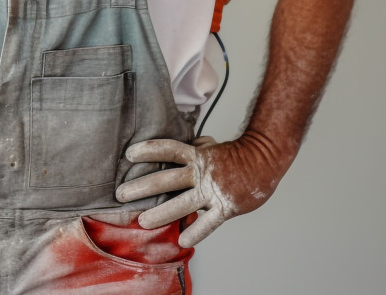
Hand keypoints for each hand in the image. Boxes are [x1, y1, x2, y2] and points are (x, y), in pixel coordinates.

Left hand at [115, 134, 290, 245]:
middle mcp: (201, 171)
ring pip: (182, 203)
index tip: (128, 155)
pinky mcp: (225, 206)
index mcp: (197, 155)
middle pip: (166, 178)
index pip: (168, 149)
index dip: (149, 150)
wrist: (265, 160)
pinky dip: (196, 231)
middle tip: (120, 194)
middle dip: (141, 187)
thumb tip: (184, 147)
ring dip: (160, 212)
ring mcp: (212, 190)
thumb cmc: (236, 154)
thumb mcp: (212, 146)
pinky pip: (208, 222)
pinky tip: (182, 240)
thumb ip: (194, 148)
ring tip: (142, 220)